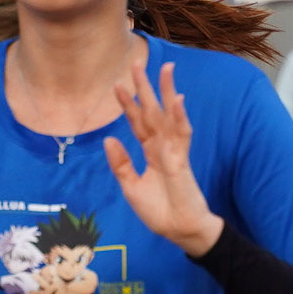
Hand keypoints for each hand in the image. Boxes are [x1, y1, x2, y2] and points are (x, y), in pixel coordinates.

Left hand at [105, 62, 221, 254]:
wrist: (178, 230)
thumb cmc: (159, 210)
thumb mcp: (131, 186)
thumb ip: (121, 164)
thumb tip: (110, 139)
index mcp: (150, 152)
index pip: (138, 122)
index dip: (128, 104)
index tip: (117, 85)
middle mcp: (162, 146)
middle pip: (153, 111)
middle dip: (145, 88)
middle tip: (137, 63)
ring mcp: (173, 151)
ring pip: (170, 115)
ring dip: (168, 91)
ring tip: (166, 68)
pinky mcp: (182, 160)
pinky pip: (181, 135)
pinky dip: (179, 117)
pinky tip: (177, 100)